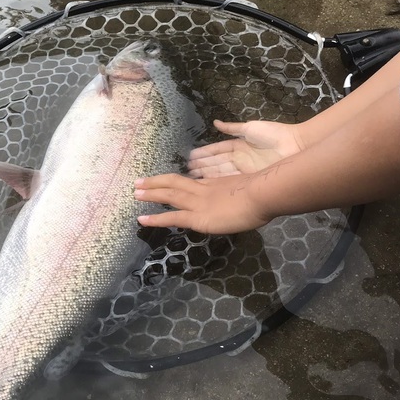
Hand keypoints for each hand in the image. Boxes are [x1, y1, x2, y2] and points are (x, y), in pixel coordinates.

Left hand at [134, 173, 271, 233]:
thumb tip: (244, 201)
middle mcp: (203, 190)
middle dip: (156, 182)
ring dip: (151, 194)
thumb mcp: (249, 190)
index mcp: (215, 184)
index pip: (189, 181)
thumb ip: (242, 195)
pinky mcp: (197, 218)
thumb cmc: (264, 194)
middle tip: (139, 182)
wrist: (263, 195)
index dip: (174, 180)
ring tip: (135, 193)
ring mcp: (198, 202)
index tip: (163, 180)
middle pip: (174, 182)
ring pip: (169, 195)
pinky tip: (142, 219)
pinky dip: (156, 218)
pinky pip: (172, 217)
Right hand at [188, 120, 303, 177]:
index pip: (217, 150)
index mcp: (239, 146)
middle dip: (202, 166)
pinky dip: (219, 182)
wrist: (296, 146)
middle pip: (217, 163)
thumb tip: (215, 123)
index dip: (204, 153)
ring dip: (207, 175)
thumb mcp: (250, 128)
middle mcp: (239, 159)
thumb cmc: (274, 135)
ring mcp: (244, 170)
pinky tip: (207, 183)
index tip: (191, 157)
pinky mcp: (250, 179)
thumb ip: (232, 128)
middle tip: (187, 170)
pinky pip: (231, 180)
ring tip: (192, 177)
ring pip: (221, 173)